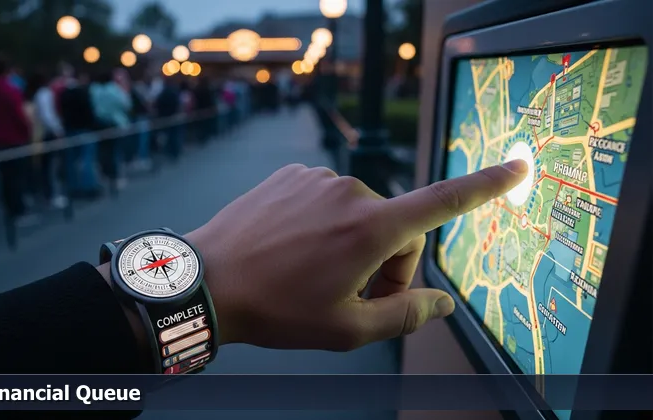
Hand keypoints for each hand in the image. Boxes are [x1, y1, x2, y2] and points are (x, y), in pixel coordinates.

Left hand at [185, 160, 527, 350]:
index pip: (444, 202)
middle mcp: (350, 191)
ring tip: (314, 273)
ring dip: (352, 244)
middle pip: (396, 229)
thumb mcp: (347, 329)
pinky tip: (294, 248)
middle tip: (349, 295)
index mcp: (371, 227)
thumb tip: (444, 305)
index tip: (518, 167)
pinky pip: (328, 200)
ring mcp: (318, 178)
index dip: (486, 186)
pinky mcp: (293, 175)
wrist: (206, 280)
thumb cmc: (277, 309)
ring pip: (361, 215)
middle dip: (385, 263)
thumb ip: (405, 315)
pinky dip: (324, 225)